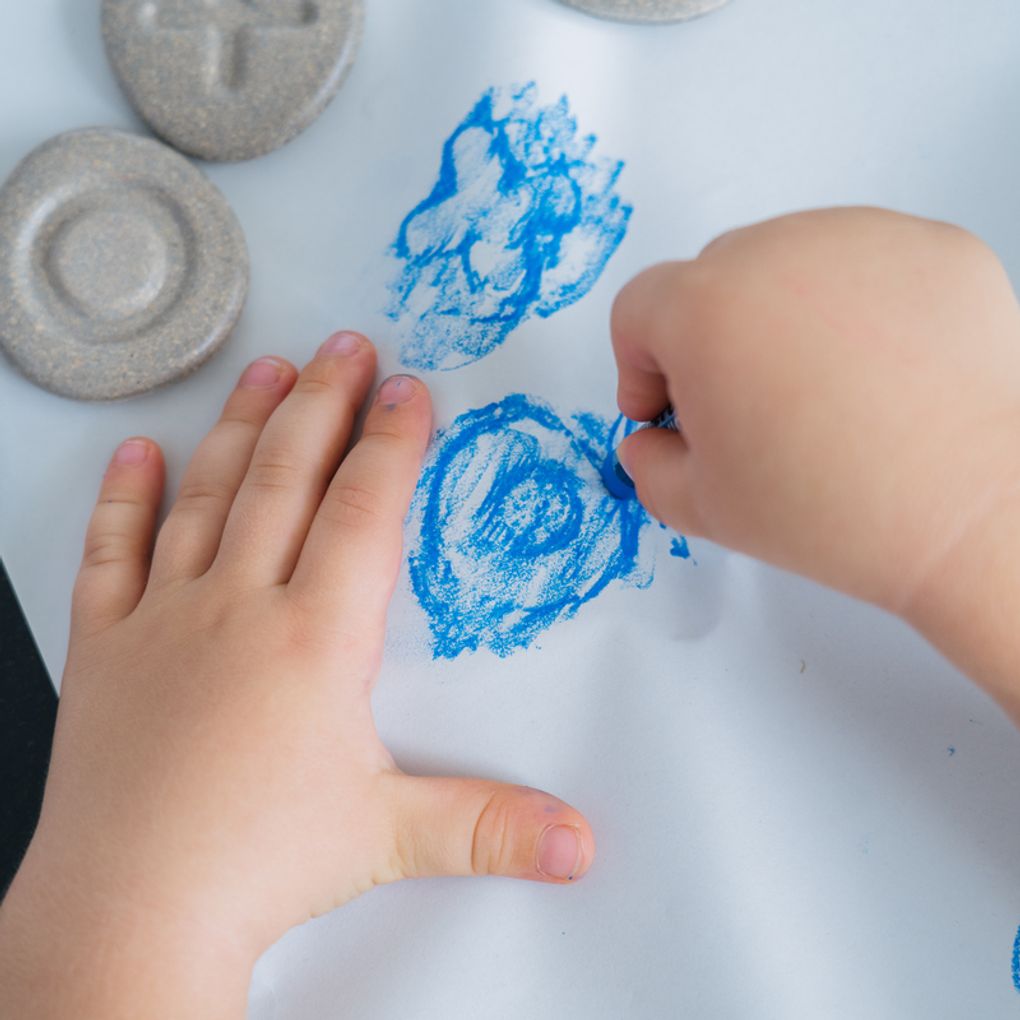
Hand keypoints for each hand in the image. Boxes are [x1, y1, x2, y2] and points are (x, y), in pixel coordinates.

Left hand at [0, 334, 592, 1018]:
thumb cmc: (253, 866)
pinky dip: (124, 498)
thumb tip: (578, 843)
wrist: (128, 912)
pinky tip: (136, 455)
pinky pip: (112, 552)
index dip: (392, 443)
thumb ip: (491, 825)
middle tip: (346, 347)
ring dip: (240, 425)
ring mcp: (165, 619)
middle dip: (323, 404)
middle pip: (286, 478)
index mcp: (314, 639)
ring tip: (266, 371)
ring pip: (206, 495)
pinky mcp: (107, 647)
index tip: (409, 392)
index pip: (364, 511)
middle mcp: (238, 609)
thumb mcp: (389, 837)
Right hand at [612, 208, 1019, 715]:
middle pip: (710, 280)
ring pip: (789, 263)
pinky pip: (866, 264)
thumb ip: (649, 467)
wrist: (969, 511)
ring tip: (821, 394)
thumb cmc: (837, 510)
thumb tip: (650, 442)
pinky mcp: (931, 246)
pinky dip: (860, 308)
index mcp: (703, 309)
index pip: (638, 309)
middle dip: (709, 341)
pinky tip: (878, 374)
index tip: (665, 408)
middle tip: (743, 410)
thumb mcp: (704, 508)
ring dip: (784, 317)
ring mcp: (861, 238)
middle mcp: (776, 251)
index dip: (639, 366)